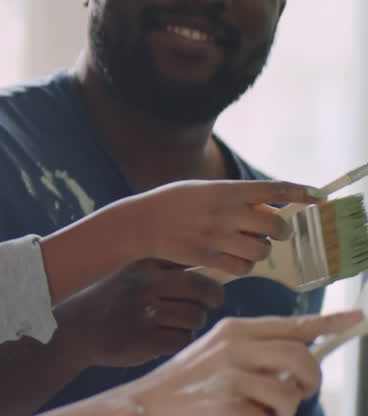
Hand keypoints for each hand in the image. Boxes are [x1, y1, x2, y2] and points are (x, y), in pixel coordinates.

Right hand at [57, 260, 223, 369]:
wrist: (76, 329)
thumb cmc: (113, 302)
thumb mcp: (132, 276)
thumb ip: (166, 273)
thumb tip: (213, 275)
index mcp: (145, 267)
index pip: (193, 269)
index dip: (208, 283)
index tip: (209, 292)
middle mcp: (145, 286)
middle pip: (201, 291)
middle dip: (209, 301)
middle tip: (203, 308)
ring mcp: (144, 313)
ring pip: (195, 317)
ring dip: (190, 324)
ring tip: (172, 325)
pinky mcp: (144, 340)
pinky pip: (182, 339)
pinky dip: (177, 341)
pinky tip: (161, 339)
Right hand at [116, 311, 362, 415]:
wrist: (144, 404)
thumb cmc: (185, 384)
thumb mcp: (216, 355)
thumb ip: (255, 353)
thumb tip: (298, 366)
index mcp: (233, 330)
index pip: (291, 324)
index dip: (328, 322)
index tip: (355, 317)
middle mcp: (234, 346)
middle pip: (301, 359)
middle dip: (308, 382)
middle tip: (295, 391)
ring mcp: (231, 376)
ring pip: (290, 395)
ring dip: (281, 411)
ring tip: (255, 409)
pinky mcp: (228, 405)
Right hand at [119, 180, 317, 275]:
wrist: (140, 222)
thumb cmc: (171, 203)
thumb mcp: (202, 190)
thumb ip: (234, 198)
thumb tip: (269, 210)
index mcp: (224, 190)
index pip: (273, 189)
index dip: (300, 191)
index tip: (317, 195)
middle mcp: (224, 212)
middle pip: (274, 224)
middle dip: (280, 230)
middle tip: (273, 231)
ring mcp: (216, 235)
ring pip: (261, 249)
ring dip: (261, 249)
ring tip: (248, 246)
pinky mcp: (207, 257)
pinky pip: (242, 267)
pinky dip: (244, 265)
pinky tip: (234, 259)